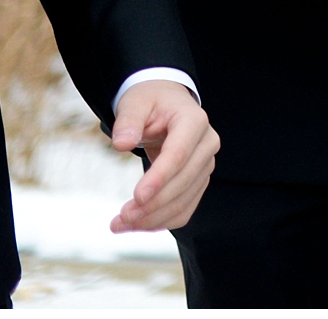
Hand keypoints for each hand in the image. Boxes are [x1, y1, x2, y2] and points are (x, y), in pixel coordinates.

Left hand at [107, 80, 218, 232]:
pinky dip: (163, 221)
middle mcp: (207, 144)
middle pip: (184, 181)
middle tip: (120, 218)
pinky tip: (138, 225)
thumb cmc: (150, 102)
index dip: (159, 178)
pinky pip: (185, 208)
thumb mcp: (135, 102)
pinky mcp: (199, 180)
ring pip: (185, 200)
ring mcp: (206, 164)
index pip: (179, 154)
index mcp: (194, 121)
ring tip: (120, 224)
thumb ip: (128, 120)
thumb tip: (122, 144)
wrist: (167, 104)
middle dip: (153, 204)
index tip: (136, 197)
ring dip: (154, 218)